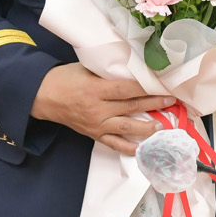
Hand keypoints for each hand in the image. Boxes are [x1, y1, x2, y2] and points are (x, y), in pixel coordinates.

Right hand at [29, 63, 168, 155]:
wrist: (43, 97)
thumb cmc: (65, 78)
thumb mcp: (86, 69)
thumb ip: (108, 72)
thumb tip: (133, 71)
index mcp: (96, 90)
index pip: (128, 89)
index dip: (148, 87)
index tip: (163, 84)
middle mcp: (98, 109)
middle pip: (132, 106)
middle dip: (155, 104)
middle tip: (173, 101)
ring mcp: (97, 124)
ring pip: (127, 127)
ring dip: (148, 127)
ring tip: (165, 125)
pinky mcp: (94, 135)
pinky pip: (115, 144)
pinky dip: (130, 147)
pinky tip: (145, 147)